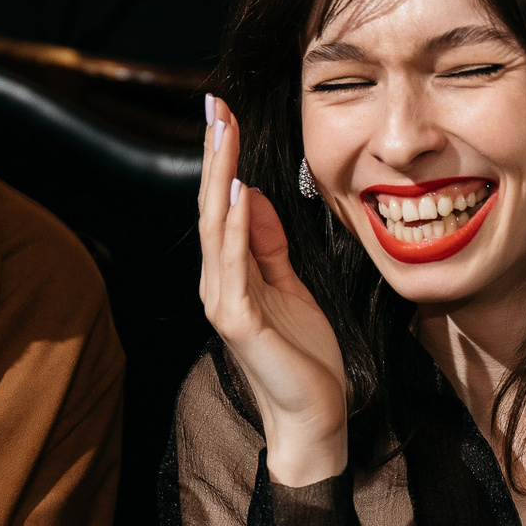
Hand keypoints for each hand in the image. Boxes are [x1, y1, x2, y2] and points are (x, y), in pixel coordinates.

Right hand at [199, 97, 348, 486]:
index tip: (223, 114)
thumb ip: (270, 246)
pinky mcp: (240, 322)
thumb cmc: (304, 358)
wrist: (312, 418)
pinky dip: (237, 227)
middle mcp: (217, 284)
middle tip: (214, 106)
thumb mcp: (290, 287)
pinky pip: (236, 265)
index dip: (223, 159)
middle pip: (213, 207)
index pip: (223, 206)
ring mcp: (224, 302)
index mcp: (229, 275)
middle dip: (216, 154)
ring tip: (224, 134)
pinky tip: (241, 194)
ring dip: (221, 177)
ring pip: (217, 227)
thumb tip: (258, 196)